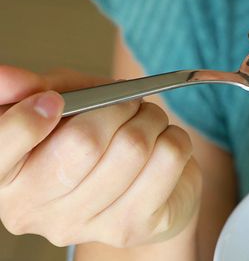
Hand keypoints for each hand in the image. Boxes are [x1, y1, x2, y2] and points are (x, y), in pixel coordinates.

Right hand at [0, 65, 201, 247]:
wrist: (139, 183)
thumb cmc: (91, 136)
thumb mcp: (60, 101)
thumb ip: (33, 88)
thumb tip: (6, 77)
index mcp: (5, 177)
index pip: (1, 145)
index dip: (30, 118)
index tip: (54, 101)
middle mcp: (32, 211)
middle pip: (84, 142)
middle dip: (117, 106)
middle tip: (126, 102)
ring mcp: (82, 225)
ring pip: (135, 147)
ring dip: (151, 118)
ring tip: (147, 120)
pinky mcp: (131, 228)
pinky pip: (169, 158)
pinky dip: (174, 137)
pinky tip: (161, 145)